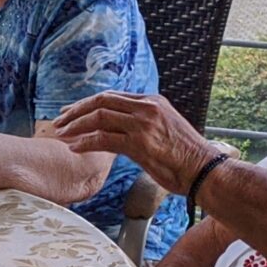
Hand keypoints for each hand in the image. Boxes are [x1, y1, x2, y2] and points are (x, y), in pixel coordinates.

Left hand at [51, 91, 218, 196]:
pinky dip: (85, 142)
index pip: (113, 96)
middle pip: (102, 101)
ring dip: (76, 125)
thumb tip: (127, 131)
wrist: (206, 171)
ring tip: (62, 134)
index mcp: (153, 101)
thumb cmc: (188, 158)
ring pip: (99, 117)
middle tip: (60, 119)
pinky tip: (74, 148)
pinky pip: (103, 139)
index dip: (89, 103)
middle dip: (77, 109)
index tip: (73, 111)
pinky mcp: (139, 143)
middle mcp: (147, 108)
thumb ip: (147, 124)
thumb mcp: (167, 130)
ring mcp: (143, 124)